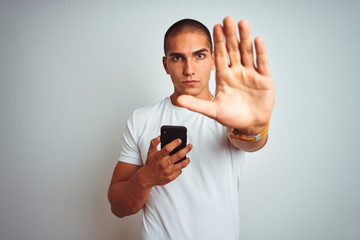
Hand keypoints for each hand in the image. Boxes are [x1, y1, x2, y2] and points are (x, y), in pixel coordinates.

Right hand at [142, 136, 191, 186]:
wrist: (147, 177)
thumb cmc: (150, 163)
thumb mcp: (150, 152)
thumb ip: (154, 142)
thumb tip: (160, 137)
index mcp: (158, 157)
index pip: (167, 148)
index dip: (174, 143)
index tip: (180, 140)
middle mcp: (163, 164)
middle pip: (178, 155)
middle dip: (186, 149)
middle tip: (190, 145)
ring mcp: (167, 172)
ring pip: (182, 164)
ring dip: (186, 160)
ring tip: (187, 157)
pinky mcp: (170, 178)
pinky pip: (179, 171)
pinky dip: (181, 167)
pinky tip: (180, 165)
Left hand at [178, 17, 274, 133]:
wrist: (249, 125)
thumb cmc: (231, 117)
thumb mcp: (212, 111)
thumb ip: (196, 105)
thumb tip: (178, 100)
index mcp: (224, 77)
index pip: (220, 56)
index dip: (218, 42)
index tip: (215, 27)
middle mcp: (237, 72)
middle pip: (233, 50)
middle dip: (230, 35)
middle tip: (227, 19)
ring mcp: (250, 74)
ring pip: (247, 52)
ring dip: (245, 38)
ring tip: (242, 23)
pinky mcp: (264, 79)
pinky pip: (261, 63)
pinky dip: (260, 52)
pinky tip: (257, 40)